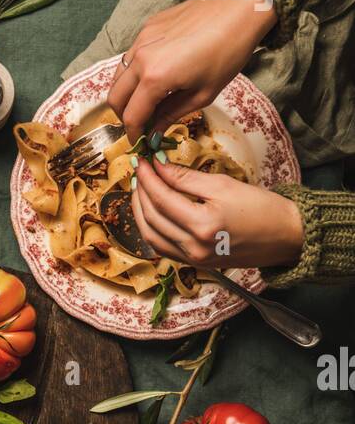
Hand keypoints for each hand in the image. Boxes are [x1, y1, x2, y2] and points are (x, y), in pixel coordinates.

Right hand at [107, 0, 276, 143]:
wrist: (239, 8)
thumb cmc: (228, 52)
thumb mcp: (202, 94)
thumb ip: (171, 115)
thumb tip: (154, 133)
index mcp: (155, 78)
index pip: (131, 116)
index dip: (134, 134)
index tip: (140, 142)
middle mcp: (141, 58)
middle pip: (115, 98)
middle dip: (124, 116)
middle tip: (140, 123)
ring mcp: (142, 39)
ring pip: (118, 76)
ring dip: (126, 94)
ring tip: (145, 101)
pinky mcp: (148, 27)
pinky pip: (130, 56)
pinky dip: (135, 72)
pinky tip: (155, 75)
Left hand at [132, 157, 303, 271]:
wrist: (285, 237)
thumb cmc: (261, 208)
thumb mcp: (223, 185)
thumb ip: (187, 178)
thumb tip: (159, 166)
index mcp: (202, 226)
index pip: (162, 198)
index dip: (148, 177)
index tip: (142, 160)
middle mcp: (193, 248)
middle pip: (151, 218)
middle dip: (141, 193)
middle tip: (139, 171)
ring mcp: (192, 260)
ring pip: (151, 236)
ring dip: (140, 212)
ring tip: (141, 190)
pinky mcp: (195, 264)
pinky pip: (162, 247)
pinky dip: (151, 229)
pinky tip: (151, 212)